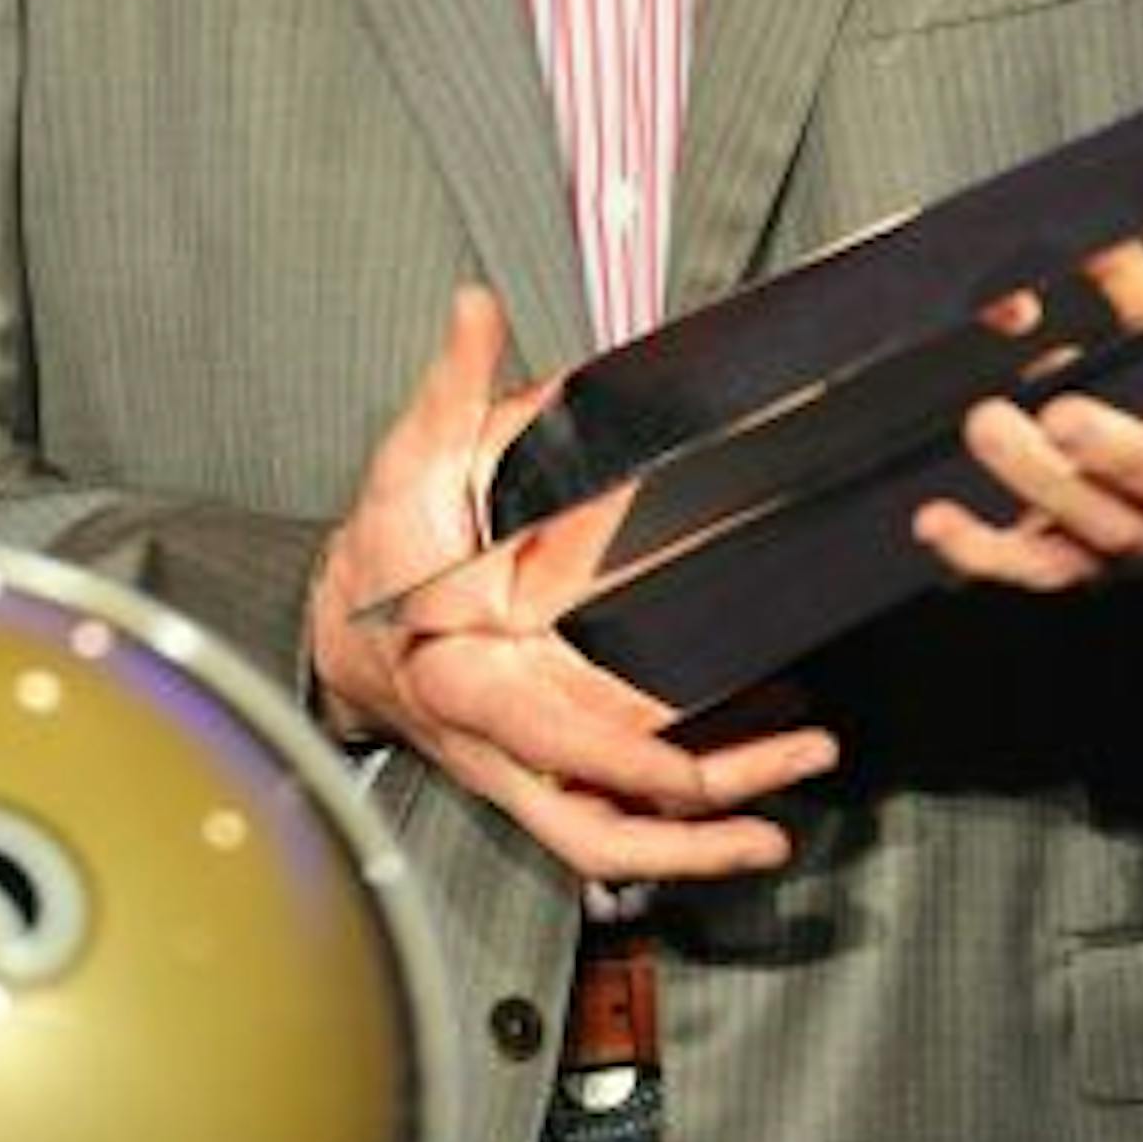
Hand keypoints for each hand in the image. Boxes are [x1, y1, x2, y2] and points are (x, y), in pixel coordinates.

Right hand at [309, 287, 837, 879]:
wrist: (341, 624)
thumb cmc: (379, 552)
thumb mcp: (407, 463)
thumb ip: (448, 388)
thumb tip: (474, 309)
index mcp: (470, 684)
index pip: (557, 749)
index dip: (629, 764)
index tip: (694, 768)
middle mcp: (505, 744)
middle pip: (606, 825)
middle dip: (702, 827)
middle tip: (799, 776)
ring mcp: (532, 764)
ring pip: (621, 831)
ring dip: (712, 827)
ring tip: (801, 774)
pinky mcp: (554, 758)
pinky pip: (627, 798)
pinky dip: (693, 788)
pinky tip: (764, 729)